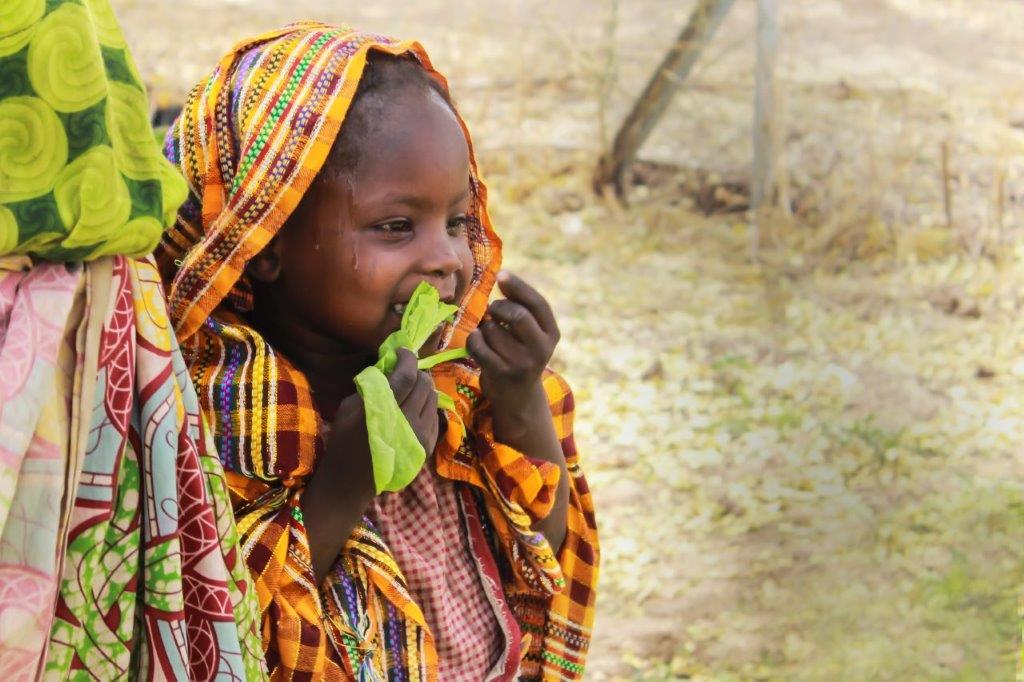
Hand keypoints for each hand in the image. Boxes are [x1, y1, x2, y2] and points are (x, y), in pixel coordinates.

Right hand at [307, 349, 438, 581]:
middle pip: (425, 384)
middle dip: (416, 372)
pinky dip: (426, 405)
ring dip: (423, 387)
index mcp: (386, 409)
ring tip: (411, 388)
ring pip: (433, 398)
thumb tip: (389, 367)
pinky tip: (413, 408)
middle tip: (405, 370)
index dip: (408, 358)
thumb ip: (373, 385)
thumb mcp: (350, 406)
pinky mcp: (428, 445)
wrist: (352, 481)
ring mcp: (421, 435)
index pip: (408, 375)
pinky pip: (435, 415)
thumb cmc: (345, 440)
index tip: (403, 351)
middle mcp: (408, 421)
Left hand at [466, 271, 559, 409]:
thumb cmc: (521, 354)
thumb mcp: (532, 334)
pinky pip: (478, 344)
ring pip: (492, 329)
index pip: (538, 304)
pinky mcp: (501, 374)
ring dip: (484, 327)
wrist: (518, 397)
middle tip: (493, 311)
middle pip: (517, 315)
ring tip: (489, 337)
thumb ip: (522, 308)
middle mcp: (541, 349)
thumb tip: (503, 277)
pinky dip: (473, 340)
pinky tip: (479, 346)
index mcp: (552, 334)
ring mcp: (521, 363)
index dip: (518, 286)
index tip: (501, 274)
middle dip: (499, 308)